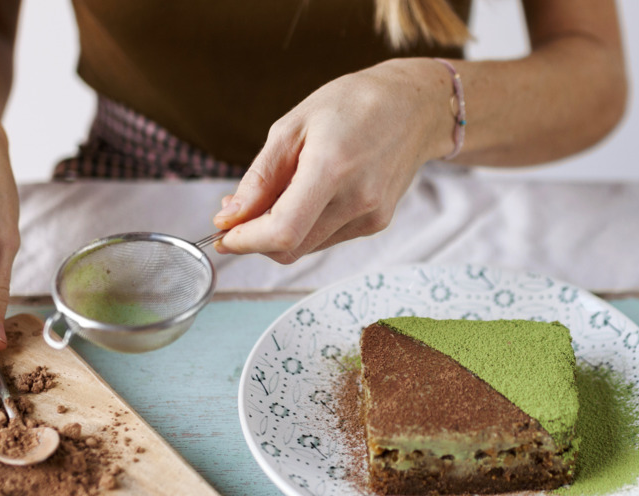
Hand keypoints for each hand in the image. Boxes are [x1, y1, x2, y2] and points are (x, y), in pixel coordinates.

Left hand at [210, 58, 453, 262]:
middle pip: (290, 248)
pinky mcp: (376, 223)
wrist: (415, 108)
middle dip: (256, 237)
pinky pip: (326, 238)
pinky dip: (306, 225)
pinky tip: (311, 193)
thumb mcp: (293, 126)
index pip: (282, 230)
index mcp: (332, 167)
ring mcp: (371, 216)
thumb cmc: (352, 105)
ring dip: (280, 231)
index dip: (245, 241)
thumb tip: (229, 217)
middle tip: (239, 210)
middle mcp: (357, 199)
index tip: (223, 234)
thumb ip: (259, 178)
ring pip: (306, 247)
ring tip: (279, 191)